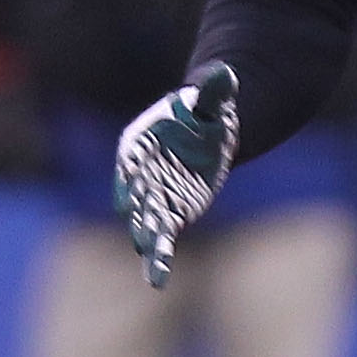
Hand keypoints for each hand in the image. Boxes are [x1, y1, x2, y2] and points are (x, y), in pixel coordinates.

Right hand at [114, 61, 238, 287]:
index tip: (129, 198)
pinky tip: (157, 281)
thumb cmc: (206, 110)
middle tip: (141, 235)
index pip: (131, 162)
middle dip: (138, 215)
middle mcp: (139, 172)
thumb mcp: (213, 98)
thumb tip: (227, 74)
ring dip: (148, 240)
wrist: (212, 129)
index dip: (130, 180)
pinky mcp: (170, 213)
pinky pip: (162, 238)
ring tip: (149, 258)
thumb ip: (215, 90)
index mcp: (141, 141)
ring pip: (146, 221)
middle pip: (135, 196)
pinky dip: (158, 259)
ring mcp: (152, 195)